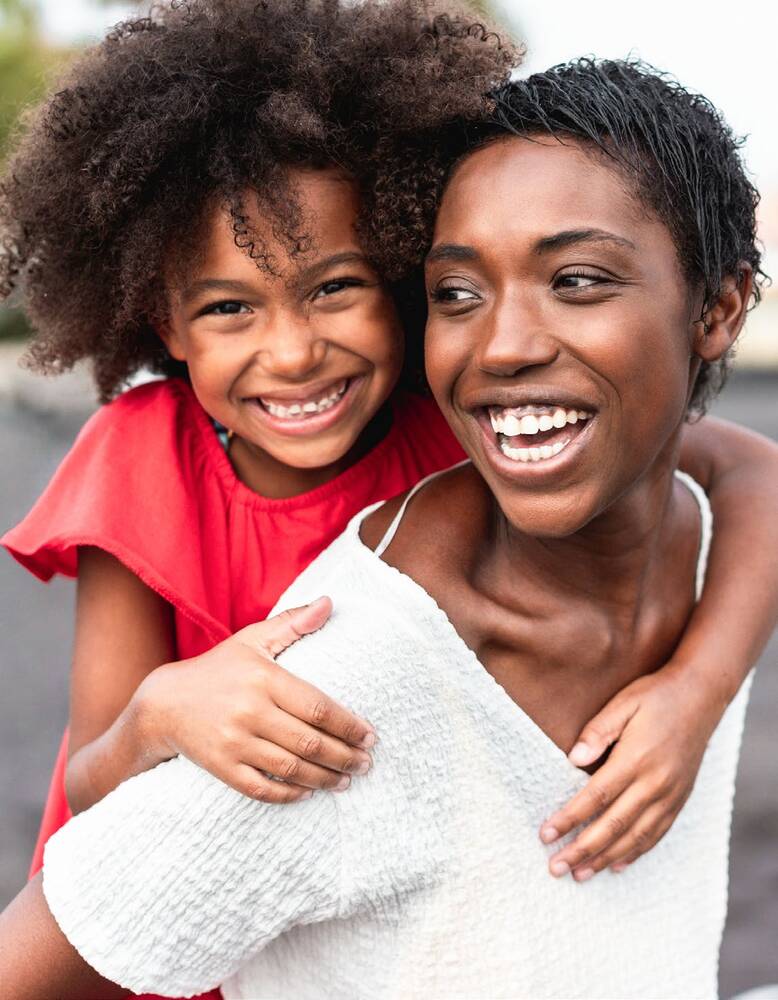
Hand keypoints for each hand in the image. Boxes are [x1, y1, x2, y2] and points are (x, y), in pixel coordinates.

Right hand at [136, 596, 375, 802]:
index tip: (370, 736)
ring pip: (290, 769)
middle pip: (309, 742)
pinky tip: (309, 793)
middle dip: (344, 757)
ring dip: (324, 778)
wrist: (163, 704)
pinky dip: (289, 795)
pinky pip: (261, 788)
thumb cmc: (218, 669)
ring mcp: (233, 742)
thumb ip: (292, 623)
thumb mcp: (252, 640)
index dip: (348, 726)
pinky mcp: (220, 767)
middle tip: (366, 764)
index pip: (318, 707)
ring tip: (346, 780)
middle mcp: (249, 711)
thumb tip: (330, 603)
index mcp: (263, 679)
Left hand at [538, 668, 720, 880]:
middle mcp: (655, 783)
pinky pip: (657, 833)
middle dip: (581, 850)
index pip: (595, 797)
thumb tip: (573, 759)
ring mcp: (670, 795)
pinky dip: (636, 852)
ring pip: (635, 836)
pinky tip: (617, 864)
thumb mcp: (623, 703)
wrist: (701, 696)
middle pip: (613, 825)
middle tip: (556, 867)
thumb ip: (598, 731)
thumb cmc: (655, 697)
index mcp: (636, 759)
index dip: (569, 818)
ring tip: (580, 874)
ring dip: (605, 858)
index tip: (546, 834)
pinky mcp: (680, 799)